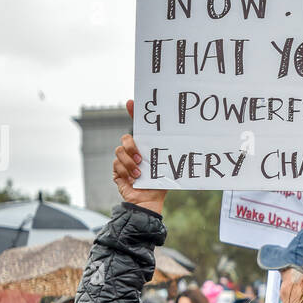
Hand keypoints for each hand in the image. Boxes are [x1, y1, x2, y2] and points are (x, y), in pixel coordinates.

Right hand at [113, 100, 167, 214]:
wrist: (148, 201)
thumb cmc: (159, 184)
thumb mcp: (164, 167)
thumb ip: (166, 155)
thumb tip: (185, 143)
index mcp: (145, 147)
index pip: (137, 126)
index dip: (132, 113)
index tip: (131, 102)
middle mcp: (133, 151)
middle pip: (125, 138)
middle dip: (131, 147)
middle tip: (140, 158)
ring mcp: (124, 160)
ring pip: (119, 151)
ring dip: (129, 163)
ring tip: (138, 173)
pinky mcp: (117, 170)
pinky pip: (116, 164)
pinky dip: (125, 172)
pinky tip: (133, 179)